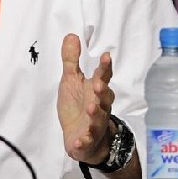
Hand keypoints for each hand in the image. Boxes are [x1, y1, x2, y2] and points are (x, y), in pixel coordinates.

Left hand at [57, 33, 114, 164]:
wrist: (83, 139)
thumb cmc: (78, 106)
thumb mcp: (71, 81)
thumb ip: (71, 60)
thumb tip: (71, 36)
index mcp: (96, 90)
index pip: (102, 77)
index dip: (105, 67)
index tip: (106, 56)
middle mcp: (99, 106)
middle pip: (104, 97)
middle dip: (102, 91)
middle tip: (98, 84)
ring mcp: (94, 124)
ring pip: (98, 118)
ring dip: (95, 114)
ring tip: (90, 108)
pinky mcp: (87, 141)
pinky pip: (86, 142)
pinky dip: (82, 142)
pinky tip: (78, 141)